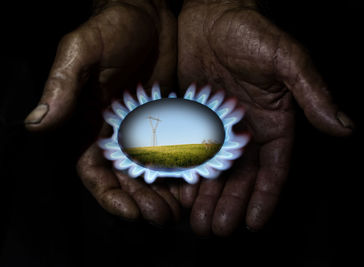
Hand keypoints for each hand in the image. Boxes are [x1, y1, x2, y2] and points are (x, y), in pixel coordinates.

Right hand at [24, 0, 180, 224]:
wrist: (148, 13)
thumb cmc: (112, 27)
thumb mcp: (82, 51)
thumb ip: (64, 86)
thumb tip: (37, 123)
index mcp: (89, 124)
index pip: (94, 171)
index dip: (110, 195)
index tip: (130, 211)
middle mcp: (116, 133)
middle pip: (125, 180)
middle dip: (141, 202)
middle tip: (163, 217)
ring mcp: (143, 130)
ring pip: (151, 173)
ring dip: (162, 195)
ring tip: (180, 210)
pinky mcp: (167, 122)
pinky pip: (174, 154)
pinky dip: (182, 172)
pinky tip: (195, 183)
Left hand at [178, 0, 353, 235]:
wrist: (212, 14)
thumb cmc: (251, 32)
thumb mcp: (286, 59)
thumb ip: (312, 92)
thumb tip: (345, 126)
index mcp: (273, 122)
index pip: (274, 169)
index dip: (266, 197)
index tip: (254, 225)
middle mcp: (247, 130)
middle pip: (242, 177)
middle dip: (231, 205)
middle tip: (217, 230)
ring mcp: (219, 127)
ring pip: (215, 171)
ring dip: (208, 197)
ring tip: (199, 222)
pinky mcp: (194, 119)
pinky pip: (191, 153)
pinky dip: (187, 174)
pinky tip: (180, 193)